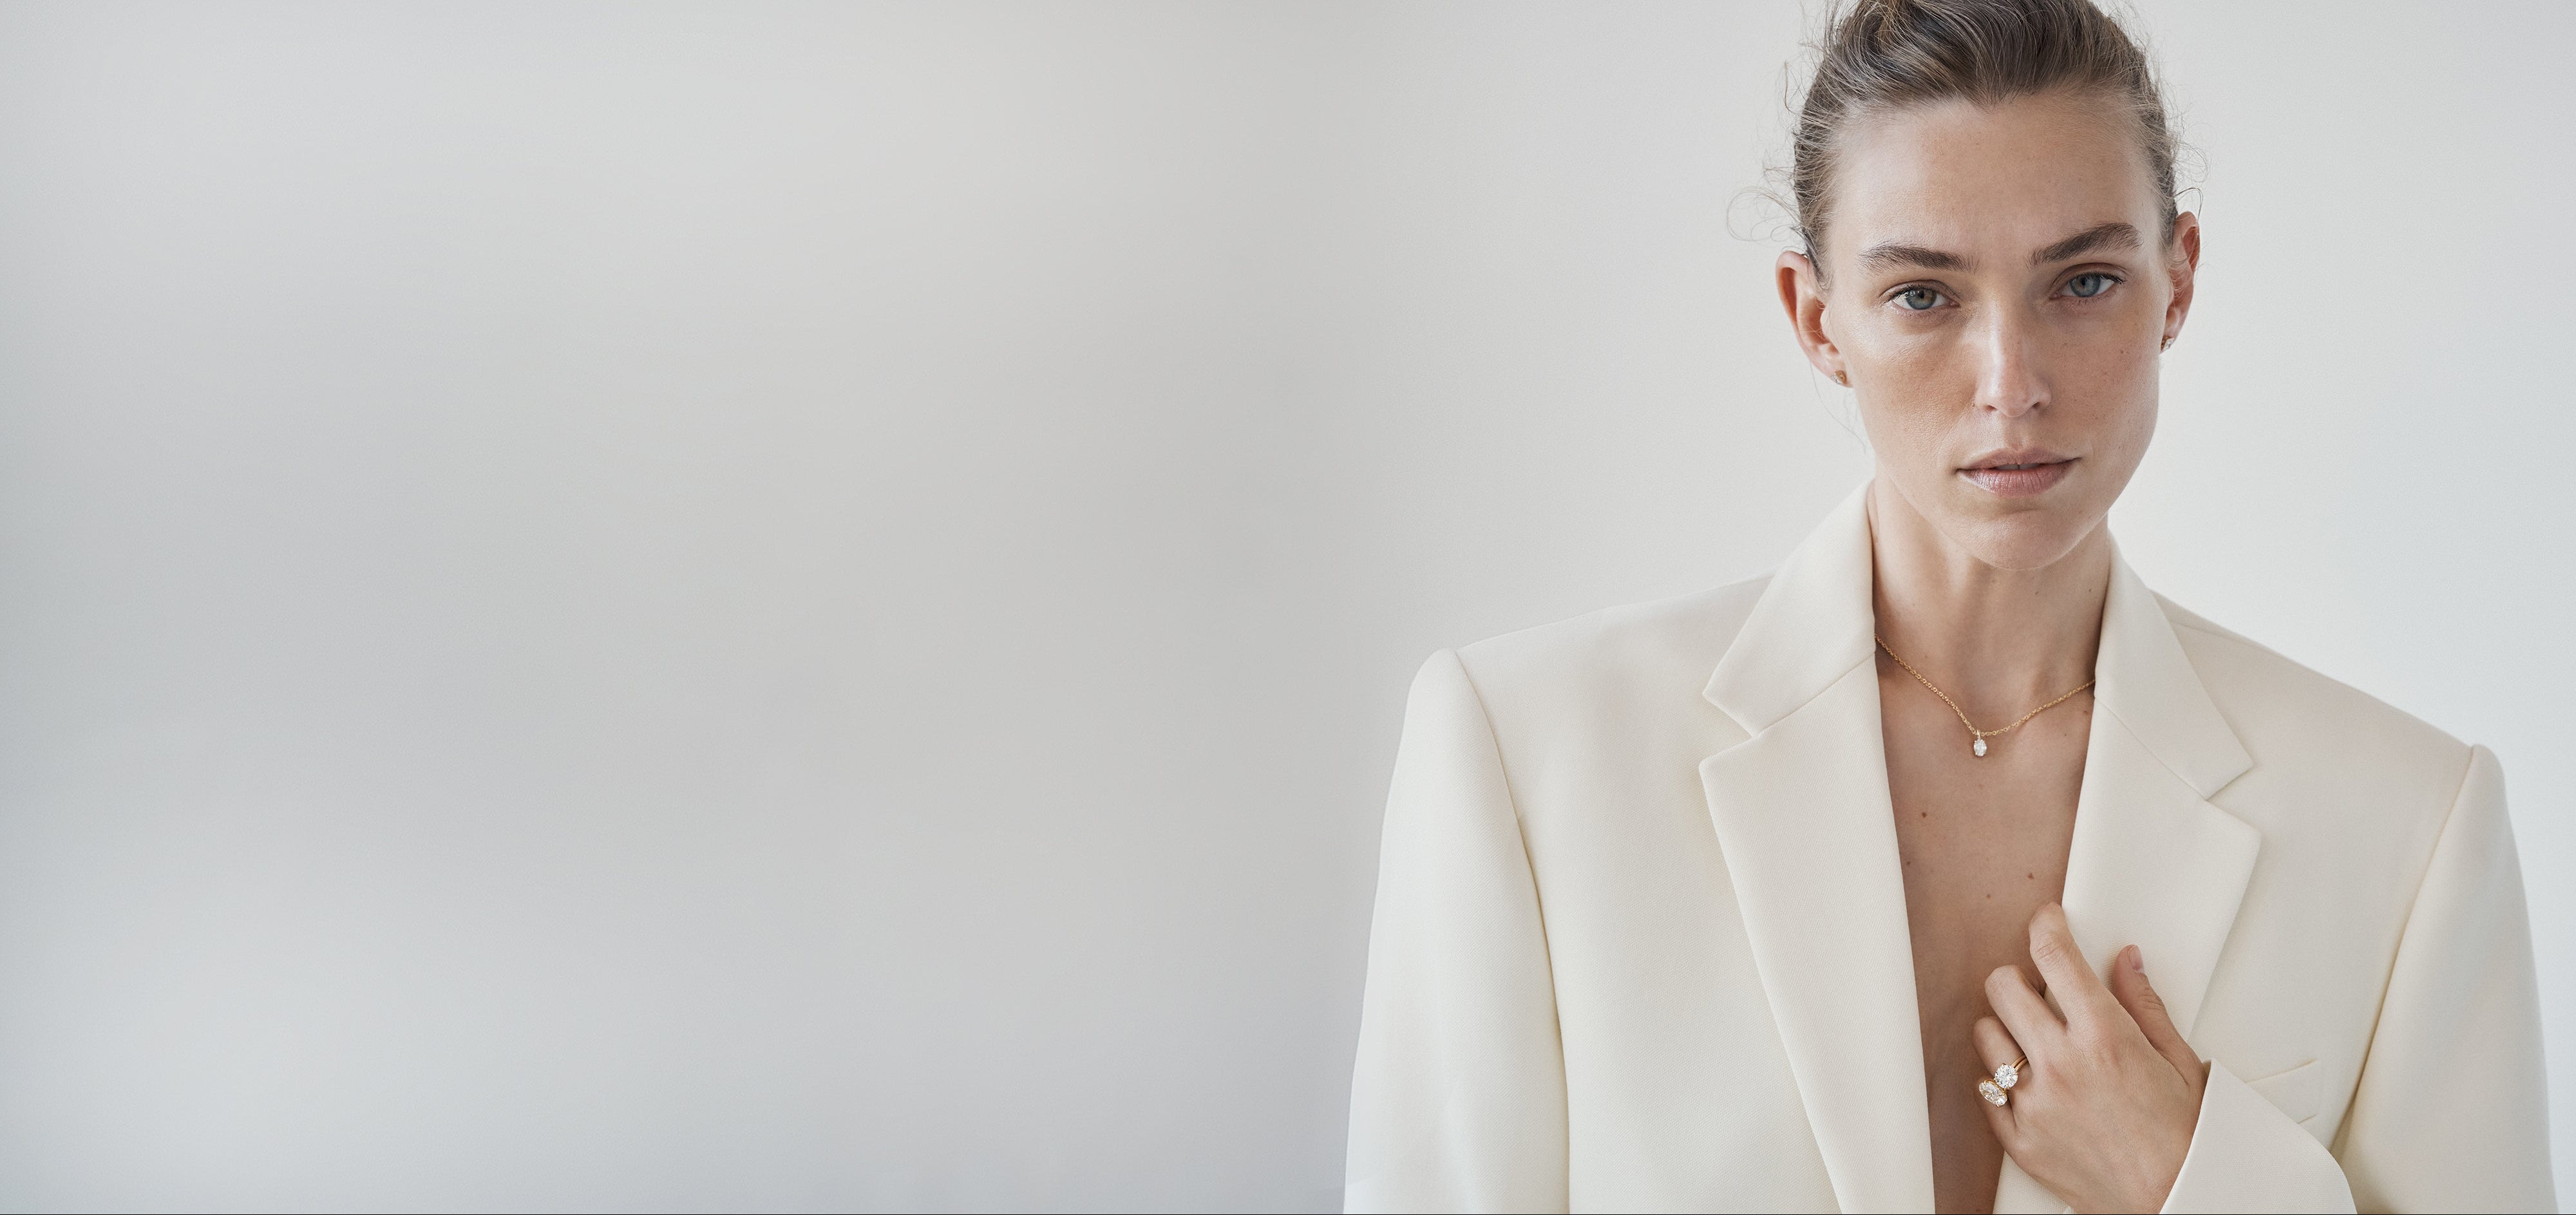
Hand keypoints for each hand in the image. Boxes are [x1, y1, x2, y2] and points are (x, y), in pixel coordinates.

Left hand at [1975, 904, 2206, 1212]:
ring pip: (1985, 1033)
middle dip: (2019, 977)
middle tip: (2039, 987)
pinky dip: (2000, 1079)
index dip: (2045, 926)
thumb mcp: (2179, 1062)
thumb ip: (2144, 1005)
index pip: (2054, 956)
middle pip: (2003, 986)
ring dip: (2007, 1027)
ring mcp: (2033, 1102)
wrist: (2176, 1202)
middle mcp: (2061, 1065)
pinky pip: (1983, 1089)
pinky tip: (2029, 1081)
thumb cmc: (2185, 1138)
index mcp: (2104, 1037)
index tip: (2046, 921)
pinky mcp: (2017, 1137)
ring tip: (2036, 1040)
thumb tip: (2126, 961)